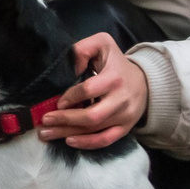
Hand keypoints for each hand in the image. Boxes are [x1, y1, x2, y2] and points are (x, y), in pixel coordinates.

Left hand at [37, 32, 149, 148]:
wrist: (145, 81)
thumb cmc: (116, 63)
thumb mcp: (102, 44)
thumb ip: (82, 49)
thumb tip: (69, 67)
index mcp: (114, 78)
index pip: (89, 90)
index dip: (71, 97)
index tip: (56, 102)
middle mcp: (121, 99)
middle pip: (91, 116)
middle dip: (65, 120)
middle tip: (44, 121)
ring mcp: (124, 116)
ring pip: (94, 130)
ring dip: (68, 133)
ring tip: (46, 134)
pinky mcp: (125, 128)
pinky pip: (105, 140)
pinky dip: (87, 144)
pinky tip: (69, 141)